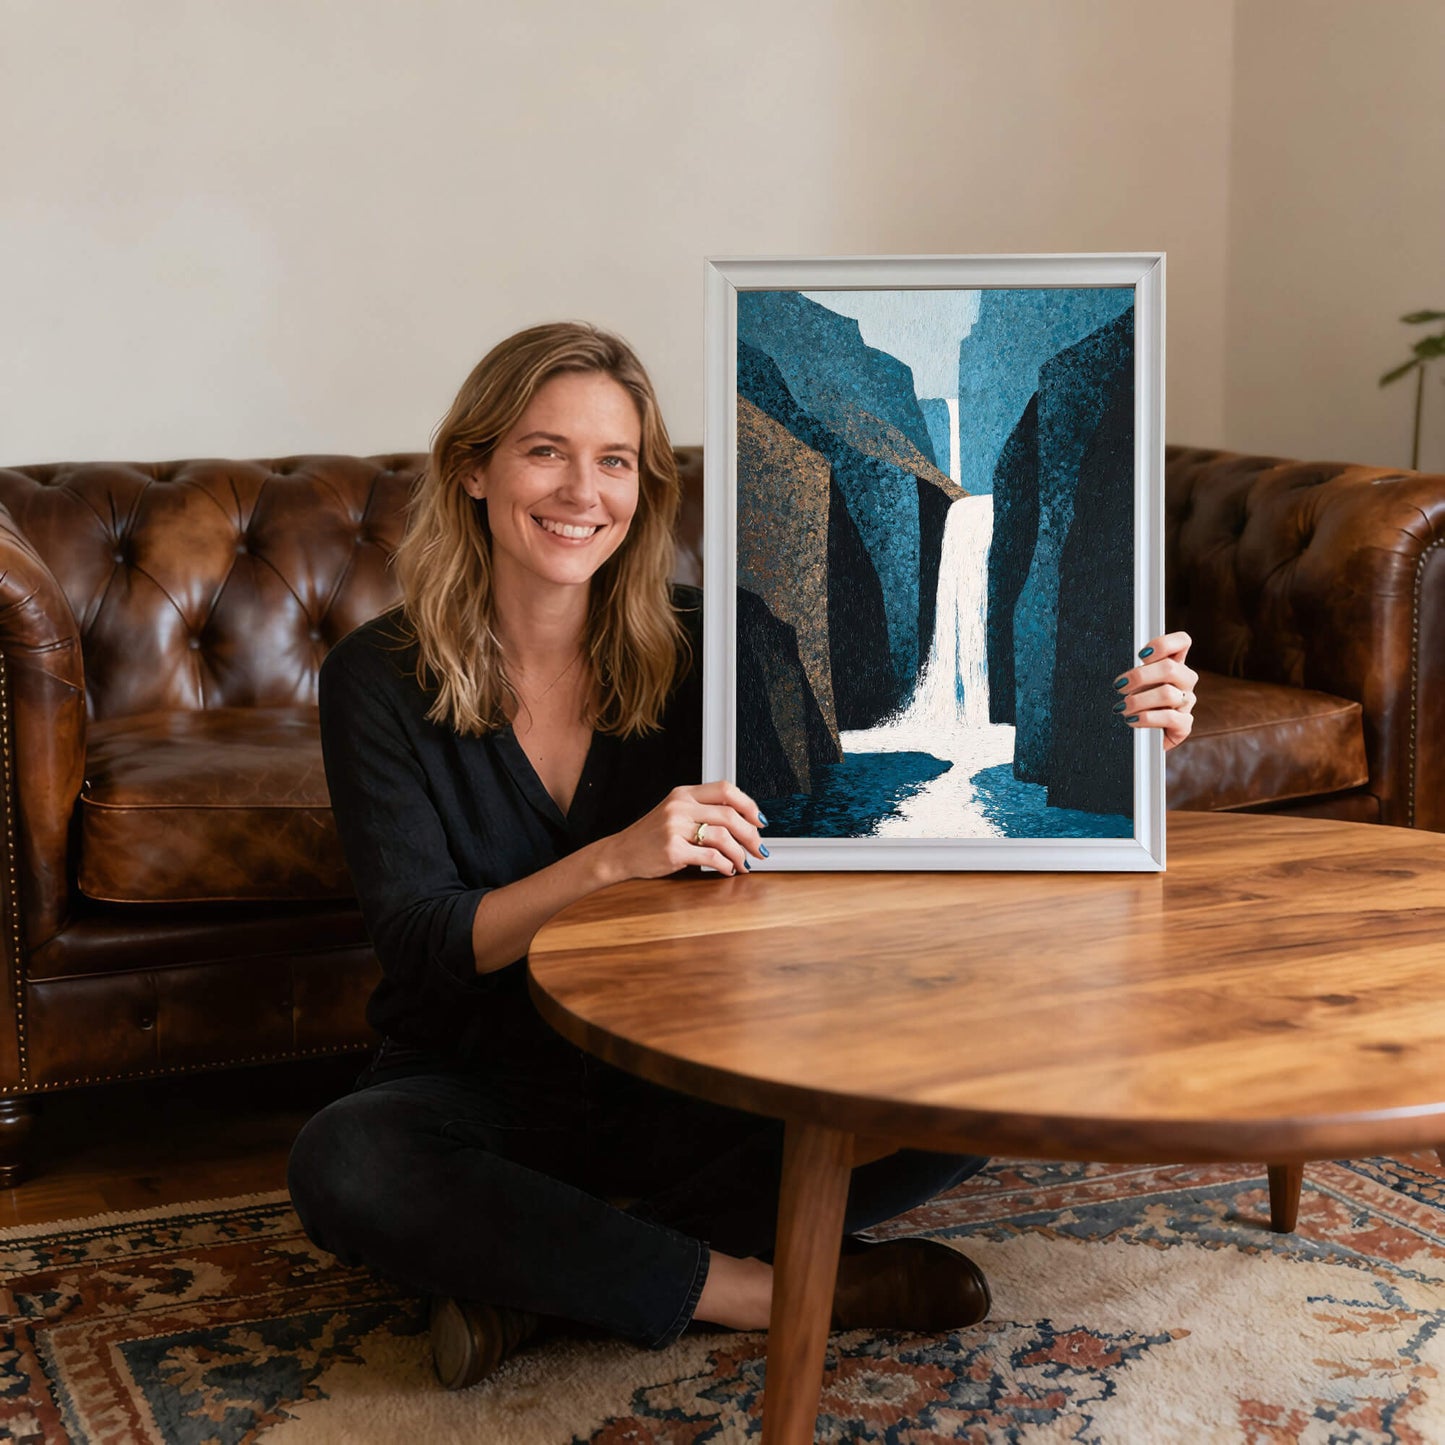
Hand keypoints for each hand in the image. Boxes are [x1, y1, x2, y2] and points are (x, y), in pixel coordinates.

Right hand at [603, 781, 766, 879]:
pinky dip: (725, 865)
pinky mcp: (672, 850)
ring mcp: (675, 828)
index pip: (725, 789)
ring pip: (723, 837)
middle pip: (729, 814)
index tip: (760, 820)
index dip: (748, 804)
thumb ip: (703, 811)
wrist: (621, 853)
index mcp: (684, 794)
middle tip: (759, 848)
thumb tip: (742, 822)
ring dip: (740, 853)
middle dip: (751, 834)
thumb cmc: (651, 836)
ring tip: (744, 863)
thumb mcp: (675, 813)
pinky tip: (728, 869)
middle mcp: (680, 807)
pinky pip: (710, 856)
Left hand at [1113, 632, 1196, 750]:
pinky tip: (1132, 720)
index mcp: (1174, 665)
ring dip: (1139, 700)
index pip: (1182, 642)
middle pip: (1171, 668)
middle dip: (1140, 676)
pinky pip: (1170, 718)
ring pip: (1168, 694)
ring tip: (1122, 708)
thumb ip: (1134, 673)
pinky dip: (1147, 719)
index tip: (1141, 654)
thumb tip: (1121, 674)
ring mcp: (1186, 703)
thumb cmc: (1134, 705)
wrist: (1140, 738)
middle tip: (1119, 686)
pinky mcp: (1184, 725)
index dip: (1164, 644)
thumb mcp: (1132, 684)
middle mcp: (1184, 681)